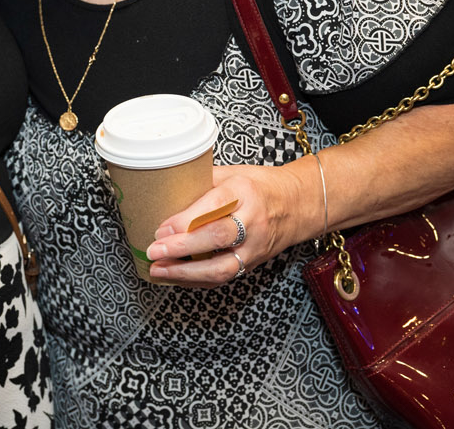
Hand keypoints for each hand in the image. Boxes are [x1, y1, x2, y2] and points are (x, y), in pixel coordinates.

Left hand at [144, 164, 303, 287]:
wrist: (298, 205)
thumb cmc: (261, 186)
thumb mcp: (233, 173)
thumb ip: (202, 183)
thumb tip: (164, 193)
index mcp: (244, 192)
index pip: (213, 206)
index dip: (185, 220)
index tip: (161, 229)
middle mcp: (253, 221)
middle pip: (217, 238)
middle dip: (181, 248)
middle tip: (154, 250)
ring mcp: (255, 246)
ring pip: (221, 267)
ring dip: (186, 273)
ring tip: (159, 270)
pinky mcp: (253, 263)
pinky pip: (224, 277)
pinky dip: (197, 280)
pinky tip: (176, 277)